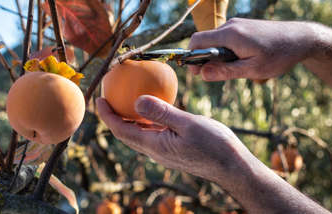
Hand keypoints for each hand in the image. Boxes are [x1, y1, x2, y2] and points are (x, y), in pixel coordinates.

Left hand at [96, 96, 255, 182]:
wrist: (233, 167)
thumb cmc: (215, 145)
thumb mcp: (188, 124)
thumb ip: (162, 113)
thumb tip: (136, 100)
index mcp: (155, 145)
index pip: (122, 130)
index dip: (107, 116)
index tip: (98, 99)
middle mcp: (156, 151)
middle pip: (126, 134)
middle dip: (113, 118)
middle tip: (107, 99)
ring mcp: (166, 153)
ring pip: (139, 136)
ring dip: (129, 120)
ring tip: (126, 103)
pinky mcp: (175, 151)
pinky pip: (153, 135)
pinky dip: (146, 122)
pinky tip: (154, 111)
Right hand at [188, 18, 316, 80]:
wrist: (300, 39)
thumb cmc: (279, 55)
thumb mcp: (252, 69)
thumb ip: (225, 71)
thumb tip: (202, 74)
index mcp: (230, 34)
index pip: (196, 41)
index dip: (191, 58)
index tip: (196, 73)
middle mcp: (231, 25)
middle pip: (205, 41)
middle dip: (206, 59)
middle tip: (218, 75)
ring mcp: (237, 24)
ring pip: (217, 41)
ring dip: (219, 56)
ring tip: (238, 69)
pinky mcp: (244, 27)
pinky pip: (227, 39)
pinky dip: (229, 51)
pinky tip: (245, 61)